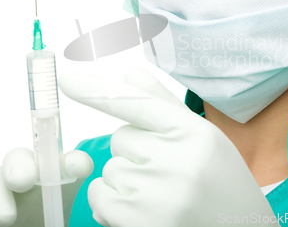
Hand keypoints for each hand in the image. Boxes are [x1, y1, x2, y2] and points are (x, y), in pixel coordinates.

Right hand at [0, 148, 92, 226]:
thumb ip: (59, 216)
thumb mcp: (50, 224)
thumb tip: (70, 200)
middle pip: (21, 157)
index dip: (73, 163)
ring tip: (6, 218)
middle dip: (23, 166)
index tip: (80, 168)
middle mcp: (20, 177)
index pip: (65, 165)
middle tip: (25, 183)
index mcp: (48, 185)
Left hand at [59, 68, 279, 226]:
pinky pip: (99, 197)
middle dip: (136, 151)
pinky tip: (144, 211)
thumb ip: (164, 104)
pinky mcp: (138, 223)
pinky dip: (111, 203)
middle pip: (120, 138)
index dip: (99, 91)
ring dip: (126, 179)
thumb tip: (130, 74)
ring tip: (163, 195)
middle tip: (167, 170)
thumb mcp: (203, 138)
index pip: (138, 103)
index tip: (67, 80)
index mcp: (194, 133)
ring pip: (110, 168)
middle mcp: (176, 161)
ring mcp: (157, 195)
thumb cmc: (221, 181)